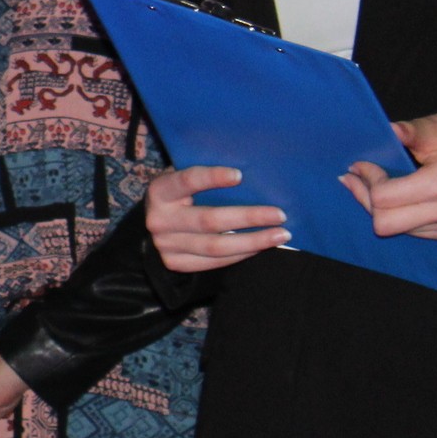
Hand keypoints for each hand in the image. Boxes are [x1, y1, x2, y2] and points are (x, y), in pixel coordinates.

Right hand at [145, 165, 287, 273]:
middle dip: (248, 217)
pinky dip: (241, 254)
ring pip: (216, 246)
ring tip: (280, 235)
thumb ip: (206, 177)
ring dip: (252, 241)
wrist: (156, 223)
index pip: (186, 181)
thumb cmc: (180, 195)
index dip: (212, 178)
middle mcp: (159, 219)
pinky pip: (214, 262)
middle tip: (279, 215)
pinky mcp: (175, 262)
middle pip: (209, 220)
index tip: (240, 176)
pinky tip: (260, 247)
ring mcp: (165, 244)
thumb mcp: (183, 178)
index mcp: (160, 191)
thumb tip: (253, 174)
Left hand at [344, 112, 436, 242]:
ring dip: (378, 208)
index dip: (367, 180)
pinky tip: (393, 197)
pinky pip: (410, 233)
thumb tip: (388, 130)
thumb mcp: (436, 126)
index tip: (361, 164)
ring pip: (395, 230)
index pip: (384, 198)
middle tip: (357, 179)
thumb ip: (410, 131)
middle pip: (384, 223)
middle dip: (365, 199)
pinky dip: (396, 216)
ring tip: (373, 185)